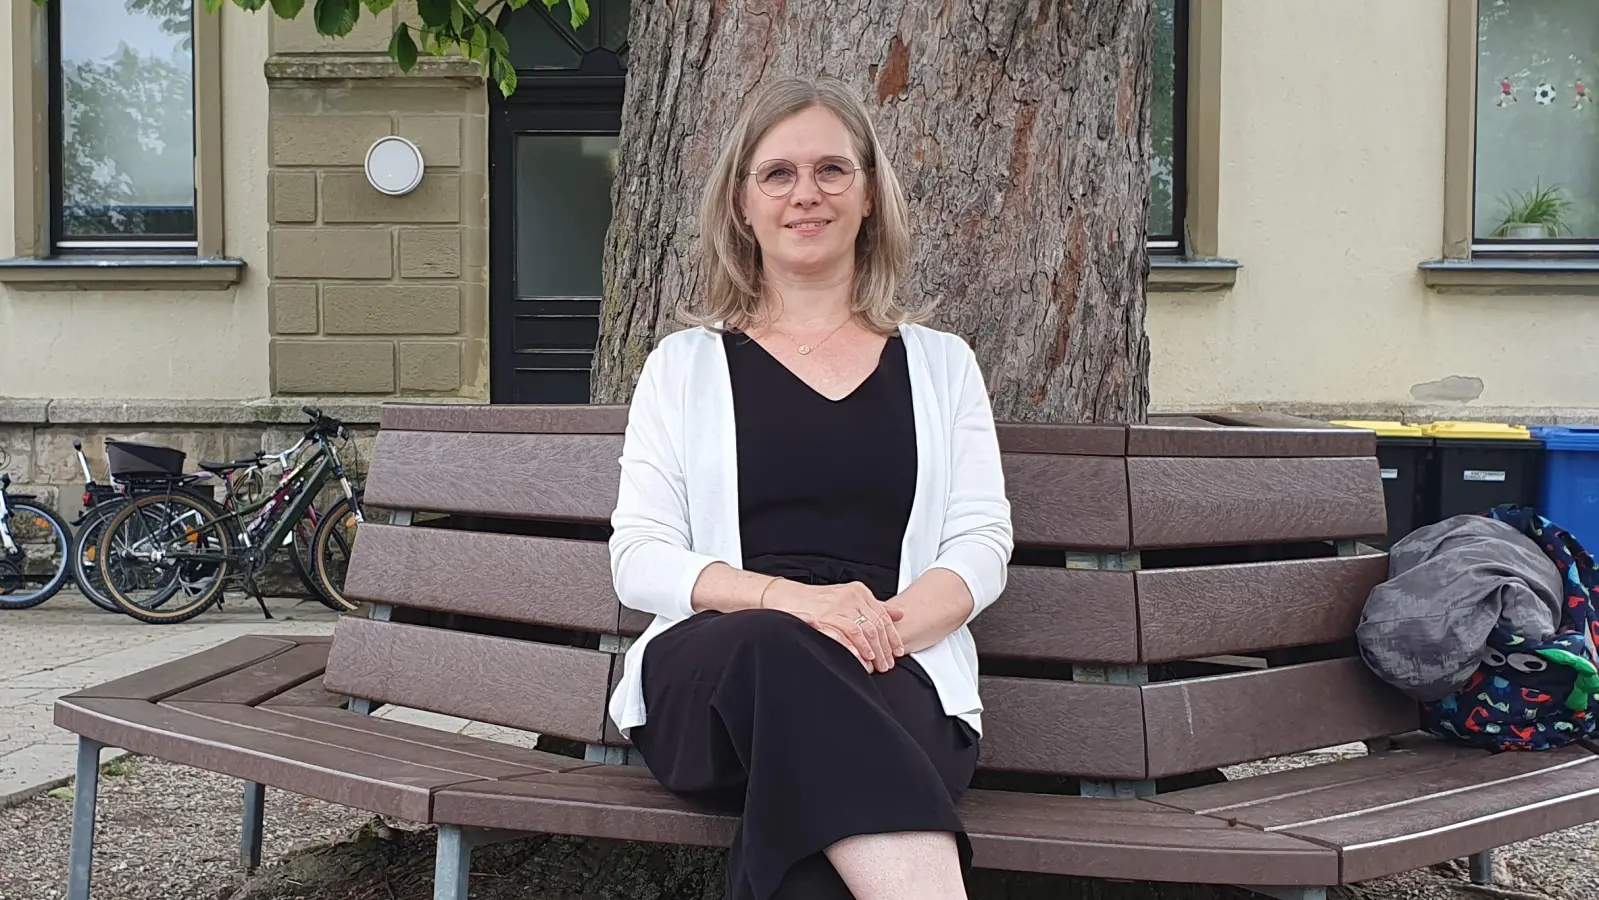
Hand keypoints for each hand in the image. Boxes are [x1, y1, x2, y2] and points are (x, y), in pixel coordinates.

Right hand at [764, 580, 905, 672]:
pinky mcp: (827, 615)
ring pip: (866, 630)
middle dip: (885, 647)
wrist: (789, 597)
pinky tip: (862, 658)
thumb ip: (873, 606)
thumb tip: (899, 614)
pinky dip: (857, 647)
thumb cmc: (818, 601)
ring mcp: (839, 605)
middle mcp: (852, 596)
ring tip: (878, 665)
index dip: (892, 636)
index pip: (883, 616)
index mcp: (860, 591)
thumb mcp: (849, 599)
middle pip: (877, 625)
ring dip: (874, 650)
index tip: (898, 651)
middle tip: (889, 664)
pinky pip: (848, 632)